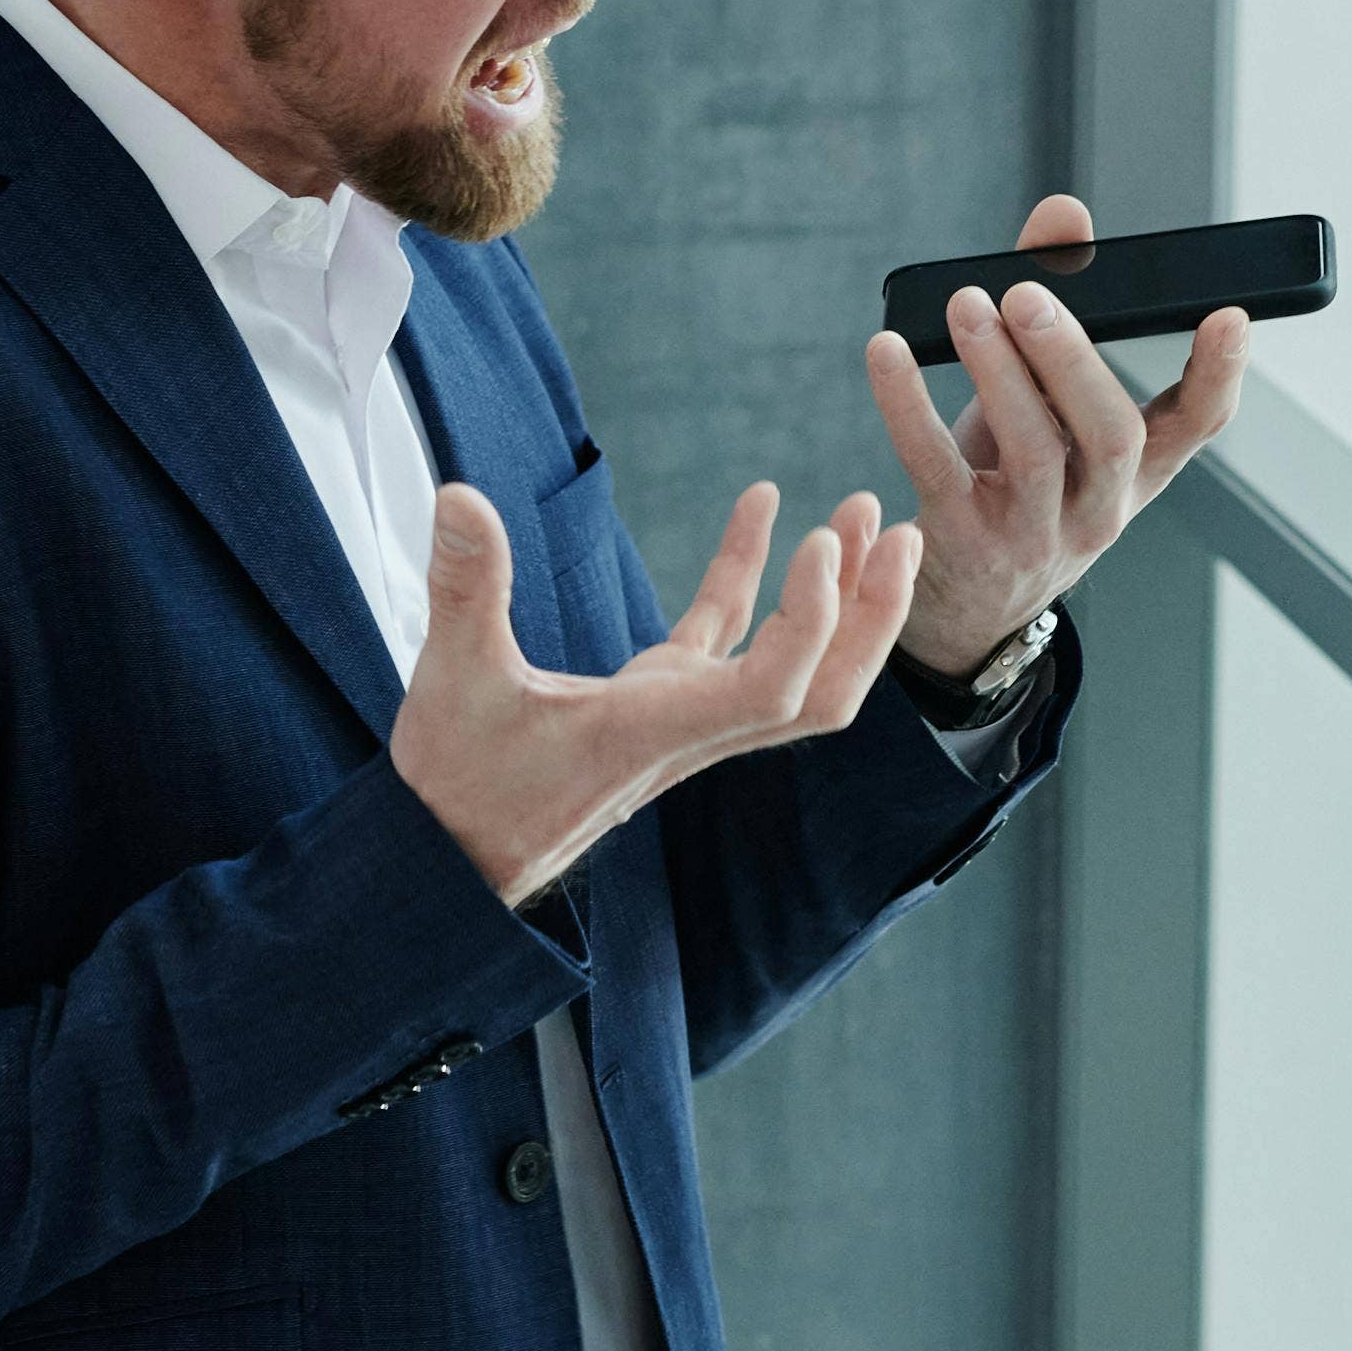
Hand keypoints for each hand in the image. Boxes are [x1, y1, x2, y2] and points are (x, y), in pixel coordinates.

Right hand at [390, 479, 921, 903]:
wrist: (448, 853)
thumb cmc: (455, 784)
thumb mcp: (453, 678)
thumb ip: (463, 587)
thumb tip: (459, 497)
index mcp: (655, 730)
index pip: (774, 691)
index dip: (815, 621)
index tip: (823, 540)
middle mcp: (688, 729)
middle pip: (822, 691)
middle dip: (872, 618)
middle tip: (904, 533)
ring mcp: (679, 716)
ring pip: (790, 665)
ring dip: (837, 598)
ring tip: (864, 515)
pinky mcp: (656, 701)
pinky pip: (727, 636)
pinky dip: (751, 577)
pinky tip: (763, 502)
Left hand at [860, 193, 1253, 675]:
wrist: (965, 605)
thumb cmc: (1015, 481)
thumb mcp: (1051, 409)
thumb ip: (1056, 305)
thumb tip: (1064, 214)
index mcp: (1136, 471)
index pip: (1199, 426)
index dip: (1221, 373)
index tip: (1229, 318)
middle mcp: (1098, 508)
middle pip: (1111, 438)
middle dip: (1073, 361)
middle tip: (1027, 295)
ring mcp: (1034, 532)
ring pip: (1033, 452)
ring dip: (996, 371)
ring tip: (966, 305)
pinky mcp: (961, 540)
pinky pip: (936, 467)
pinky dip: (908, 405)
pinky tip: (886, 353)